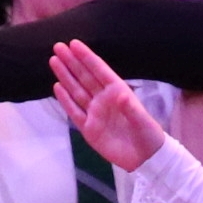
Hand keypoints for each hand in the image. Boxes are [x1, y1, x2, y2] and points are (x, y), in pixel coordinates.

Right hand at [46, 38, 169, 167]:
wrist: (145, 159)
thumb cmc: (148, 134)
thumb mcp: (142, 121)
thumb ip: (130, 109)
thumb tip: (120, 95)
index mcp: (117, 92)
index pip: (99, 70)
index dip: (87, 57)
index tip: (74, 44)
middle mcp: (104, 99)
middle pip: (84, 77)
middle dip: (71, 62)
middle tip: (58, 47)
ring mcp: (95, 113)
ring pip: (76, 90)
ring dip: (65, 76)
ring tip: (54, 61)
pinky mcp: (88, 128)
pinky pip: (74, 111)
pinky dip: (65, 100)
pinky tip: (57, 87)